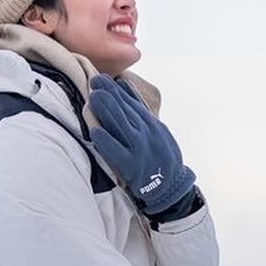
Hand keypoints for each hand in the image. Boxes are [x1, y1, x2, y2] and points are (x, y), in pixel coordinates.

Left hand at [87, 74, 196, 214]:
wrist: (171, 187)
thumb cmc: (160, 157)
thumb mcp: (157, 130)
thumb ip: (140, 110)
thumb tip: (123, 86)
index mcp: (151, 124)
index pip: (132, 104)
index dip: (117, 90)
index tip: (103, 78)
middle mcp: (147, 134)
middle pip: (126, 111)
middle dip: (110, 94)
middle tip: (95, 80)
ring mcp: (139, 150)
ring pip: (122, 127)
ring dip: (108, 111)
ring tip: (94, 96)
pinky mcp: (132, 167)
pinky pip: (117, 153)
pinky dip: (107, 142)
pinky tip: (95, 132)